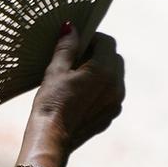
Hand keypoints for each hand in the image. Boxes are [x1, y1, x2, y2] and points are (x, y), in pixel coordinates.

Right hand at [31, 22, 125, 153]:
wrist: (51, 139)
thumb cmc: (50, 103)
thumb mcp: (55, 71)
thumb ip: (66, 47)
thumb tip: (71, 28)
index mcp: (104, 71)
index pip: (107, 42)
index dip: (92, 37)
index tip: (75, 42)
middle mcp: (116, 86)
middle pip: (114, 58)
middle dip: (97, 53)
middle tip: (74, 58)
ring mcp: (116, 102)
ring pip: (114, 76)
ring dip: (100, 70)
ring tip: (75, 77)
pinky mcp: (110, 115)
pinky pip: (111, 93)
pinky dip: (100, 88)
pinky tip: (78, 94)